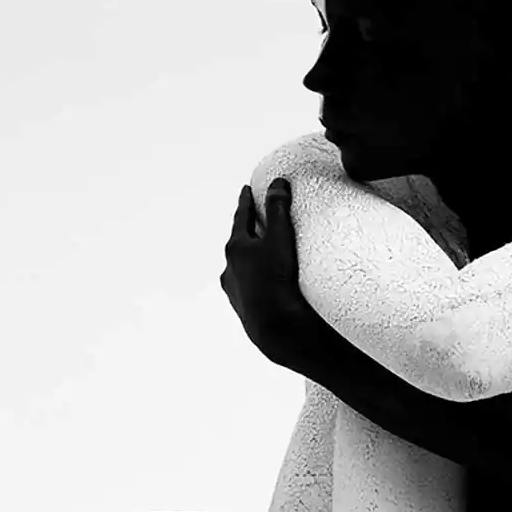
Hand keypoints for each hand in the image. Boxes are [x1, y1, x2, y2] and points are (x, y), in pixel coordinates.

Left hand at [219, 177, 327, 365]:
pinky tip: (267, 287)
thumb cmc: (276, 281)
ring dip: (250, 261)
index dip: (246, 202)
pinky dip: (256, 282)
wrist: (275, 327)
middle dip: (247, 232)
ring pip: (241, 269)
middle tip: (255, 222)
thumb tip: (278, 184)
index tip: (246, 190)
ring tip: (263, 258)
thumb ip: (279, 210)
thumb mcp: (281, 239)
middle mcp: (230, 269)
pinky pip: (249, 289)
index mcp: (235, 248)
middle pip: (238, 244)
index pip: (241, 218)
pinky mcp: (244, 310)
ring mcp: (235, 291)